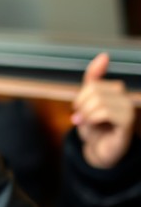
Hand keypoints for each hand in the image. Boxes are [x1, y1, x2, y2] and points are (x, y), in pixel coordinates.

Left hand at [73, 52, 137, 168]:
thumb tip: (104, 55)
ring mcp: (128, 110)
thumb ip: (93, 79)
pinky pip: (107, 112)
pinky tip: (95, 126)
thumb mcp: (88, 101)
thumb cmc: (95, 126)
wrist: (99, 151)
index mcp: (115, 91)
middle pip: (95, 91)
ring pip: (100, 101)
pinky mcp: (127, 123)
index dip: (81, 96)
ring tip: (88, 123)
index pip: (93, 83)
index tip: (78, 108)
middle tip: (82, 118)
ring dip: (87, 114)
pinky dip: (94, 119)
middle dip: (82, 105)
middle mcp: (125, 98)